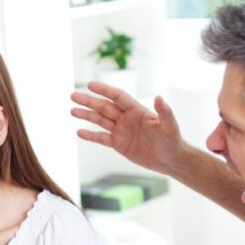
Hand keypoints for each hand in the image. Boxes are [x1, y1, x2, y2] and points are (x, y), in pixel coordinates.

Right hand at [71, 82, 187, 174]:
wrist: (171, 160)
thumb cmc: (173, 141)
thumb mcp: (170, 127)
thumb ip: (165, 112)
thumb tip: (159, 97)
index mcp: (137, 111)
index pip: (118, 97)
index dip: (104, 90)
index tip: (90, 84)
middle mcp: (127, 118)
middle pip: (104, 107)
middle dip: (89, 101)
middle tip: (73, 96)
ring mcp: (121, 131)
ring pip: (100, 120)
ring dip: (86, 115)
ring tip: (72, 110)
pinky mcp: (119, 144)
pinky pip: (102, 138)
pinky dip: (90, 135)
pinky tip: (79, 132)